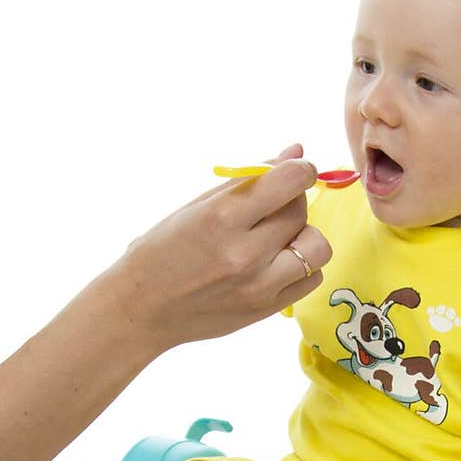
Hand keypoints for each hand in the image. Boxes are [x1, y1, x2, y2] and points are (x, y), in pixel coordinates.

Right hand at [111, 141, 332, 353]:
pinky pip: (312, 278)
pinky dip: (303, 266)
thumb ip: (249, 181)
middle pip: (300, 212)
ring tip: (278, 238)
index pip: (288, 181)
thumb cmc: (163, 251)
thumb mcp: (197, 206)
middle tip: (271, 207)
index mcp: (221, 218)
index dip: (301, 171)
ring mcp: (259, 286)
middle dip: (292, 201)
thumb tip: (296, 152)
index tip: (298, 171)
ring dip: (304, 236)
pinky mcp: (267, 309)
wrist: (143, 308)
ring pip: (317, 247)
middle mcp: (244, 254)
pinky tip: (277, 262)